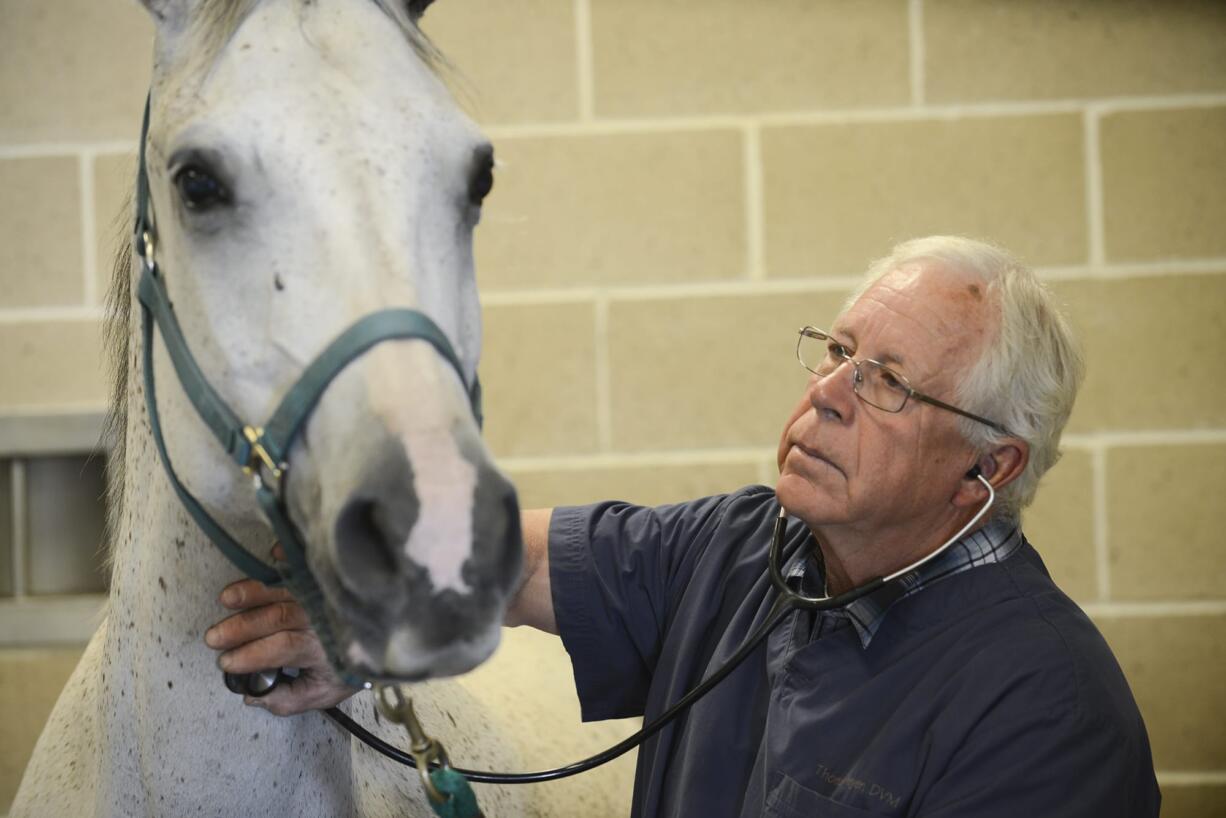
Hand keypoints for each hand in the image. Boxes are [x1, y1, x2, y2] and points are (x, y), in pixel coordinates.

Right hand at [205, 570, 357, 715]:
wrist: (384, 638)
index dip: (252, 655)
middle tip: (214, 637)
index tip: (226, 662)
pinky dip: (290, 560)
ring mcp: (323, 596)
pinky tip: (272, 556)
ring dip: (254, 592)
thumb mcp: (320, 693)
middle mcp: (322, 619)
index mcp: (322, 649)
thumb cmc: (347, 666)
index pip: (283, 648)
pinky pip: (306, 566)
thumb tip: (252, 696)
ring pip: (286, 591)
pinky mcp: (323, 579)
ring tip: (227, 598)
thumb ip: (285, 699)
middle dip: (242, 627)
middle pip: (279, 618)